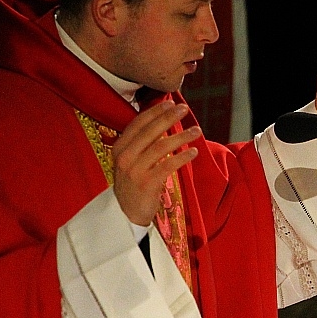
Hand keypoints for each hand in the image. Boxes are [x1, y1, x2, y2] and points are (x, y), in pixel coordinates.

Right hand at [111, 101, 200, 225]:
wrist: (126, 213)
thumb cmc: (133, 183)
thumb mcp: (131, 161)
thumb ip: (142, 143)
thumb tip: (163, 122)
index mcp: (119, 148)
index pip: (138, 124)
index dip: (155, 112)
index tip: (170, 103)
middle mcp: (124, 157)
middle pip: (150, 132)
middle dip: (169, 118)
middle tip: (184, 109)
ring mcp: (135, 170)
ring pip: (161, 147)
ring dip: (181, 136)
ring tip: (197, 131)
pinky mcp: (147, 183)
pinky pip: (168, 165)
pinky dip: (182, 156)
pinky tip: (193, 151)